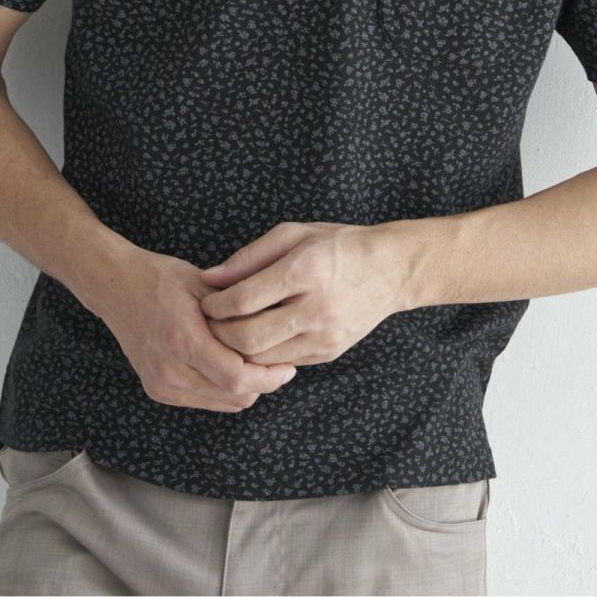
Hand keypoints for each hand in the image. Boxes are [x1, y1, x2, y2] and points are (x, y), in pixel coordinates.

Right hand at [92, 246, 297, 411]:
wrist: (115, 287)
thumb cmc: (160, 278)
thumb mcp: (204, 284)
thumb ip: (237, 309)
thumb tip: (277, 325)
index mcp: (183, 340)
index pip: (236, 378)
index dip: (269, 377)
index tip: (289, 366)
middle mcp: (170, 371)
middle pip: (233, 396)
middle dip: (262, 383)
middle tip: (279, 361)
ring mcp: (162, 385)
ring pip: (222, 403)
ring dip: (244, 387)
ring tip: (256, 360)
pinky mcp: (159, 391)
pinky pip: (205, 400)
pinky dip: (223, 388)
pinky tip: (229, 362)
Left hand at [197, 221, 403, 366]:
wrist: (391, 270)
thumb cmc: (338, 245)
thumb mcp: (294, 234)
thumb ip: (249, 256)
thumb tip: (209, 278)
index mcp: (306, 271)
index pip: (245, 300)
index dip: (215, 305)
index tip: (205, 303)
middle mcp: (316, 308)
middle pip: (249, 337)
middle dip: (220, 334)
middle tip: (210, 324)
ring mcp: (324, 335)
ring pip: (263, 358)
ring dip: (238, 349)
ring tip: (229, 331)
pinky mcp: (329, 353)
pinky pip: (283, 362)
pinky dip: (263, 355)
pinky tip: (257, 338)